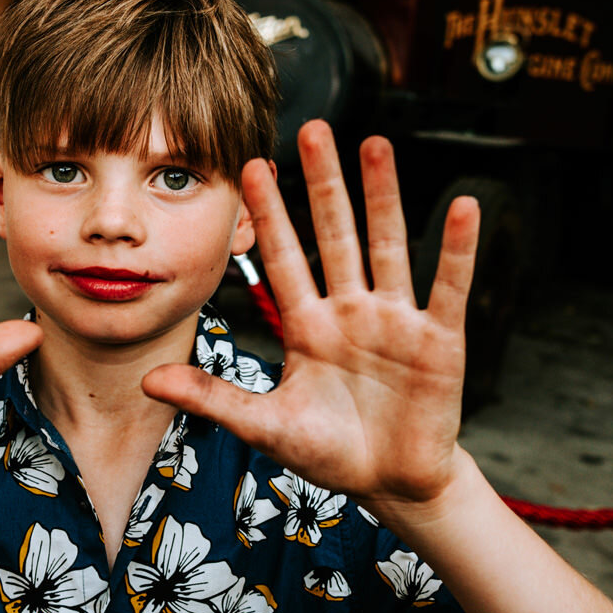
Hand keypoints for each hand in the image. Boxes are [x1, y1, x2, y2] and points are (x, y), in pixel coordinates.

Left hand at [143, 120, 479, 514]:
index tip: (251, 166)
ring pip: (388, 246)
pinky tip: (464, 206)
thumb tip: (148, 379)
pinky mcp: (440, 341)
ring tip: (375, 144)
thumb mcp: (267, 426)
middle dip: (322, 185)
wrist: (392, 483)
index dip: (269, 215)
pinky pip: (448, 287)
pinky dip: (456, 249)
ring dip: (384, 196)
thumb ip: (213, 398)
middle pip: (335, 236)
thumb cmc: (329, 452)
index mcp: (307, 327)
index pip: (283, 259)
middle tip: (312, 129)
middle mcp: (349, 312)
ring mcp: (395, 321)